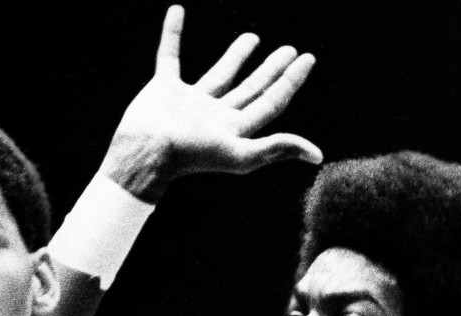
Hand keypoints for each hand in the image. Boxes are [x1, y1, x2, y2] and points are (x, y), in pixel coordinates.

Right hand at [103, 5, 319, 199]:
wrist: (145, 151)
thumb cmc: (191, 155)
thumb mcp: (240, 155)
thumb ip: (277, 149)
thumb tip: (316, 155)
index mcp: (234, 130)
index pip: (269, 103)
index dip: (290, 82)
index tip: (306, 59)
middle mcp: (215, 116)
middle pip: (251, 89)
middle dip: (271, 71)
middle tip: (289, 50)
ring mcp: (189, 103)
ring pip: (219, 75)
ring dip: (235, 56)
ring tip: (253, 38)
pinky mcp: (163, 90)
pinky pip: (169, 56)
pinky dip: (172, 34)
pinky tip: (177, 12)